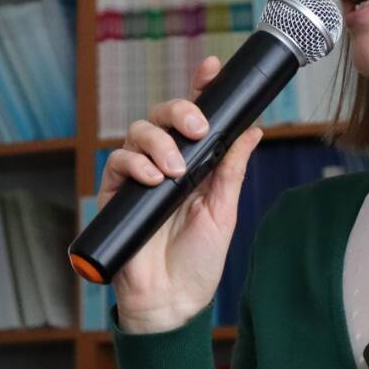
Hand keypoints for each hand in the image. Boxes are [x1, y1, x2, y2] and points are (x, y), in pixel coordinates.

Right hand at [99, 54, 264, 333]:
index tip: (211, 67)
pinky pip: (117, 162)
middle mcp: (166, 164)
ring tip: (173, 170)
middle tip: (197, 128)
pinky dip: (135, 164)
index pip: (195, 119)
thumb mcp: (224, 210)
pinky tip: (152, 178)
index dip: (200, 89)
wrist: (172, 301)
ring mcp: (139, 177)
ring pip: (138, 132)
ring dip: (158, 142)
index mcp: (196, 164)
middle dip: (180, 111)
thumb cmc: (199, 260)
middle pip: (163, 116)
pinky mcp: (116, 194)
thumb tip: (252, 128)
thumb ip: (232, 168)